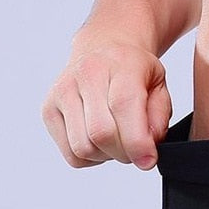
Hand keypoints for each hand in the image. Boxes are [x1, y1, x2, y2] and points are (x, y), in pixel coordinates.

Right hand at [40, 38, 171, 169]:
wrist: (104, 49)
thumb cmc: (134, 72)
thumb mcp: (160, 88)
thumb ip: (158, 120)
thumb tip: (146, 151)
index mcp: (120, 65)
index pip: (123, 107)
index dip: (138, 143)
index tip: (148, 159)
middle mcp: (86, 75)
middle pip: (101, 133)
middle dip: (124, 153)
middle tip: (135, 149)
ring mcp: (62, 92)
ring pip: (83, 148)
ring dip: (106, 155)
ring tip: (116, 140)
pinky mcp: (49, 110)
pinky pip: (72, 154)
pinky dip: (90, 158)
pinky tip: (99, 141)